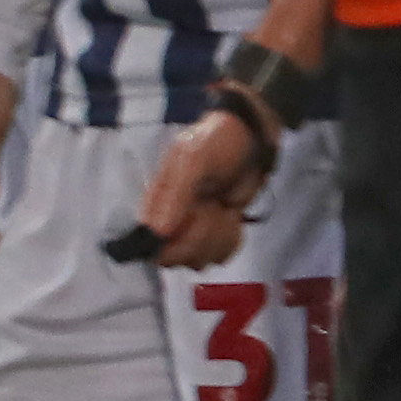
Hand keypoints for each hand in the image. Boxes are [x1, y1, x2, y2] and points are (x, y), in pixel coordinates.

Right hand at [139, 107, 274, 269]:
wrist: (251, 141)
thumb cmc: (216, 144)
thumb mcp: (193, 159)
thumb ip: (175, 194)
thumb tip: (156, 234)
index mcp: (154, 204)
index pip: (150, 244)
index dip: (172, 242)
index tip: (193, 218)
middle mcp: (169, 223)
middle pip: (176, 258)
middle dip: (200, 236)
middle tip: (213, 206)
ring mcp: (192, 232)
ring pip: (199, 260)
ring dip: (218, 235)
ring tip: (223, 207)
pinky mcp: (215, 236)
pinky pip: (220, 256)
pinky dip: (231, 239)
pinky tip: (232, 217)